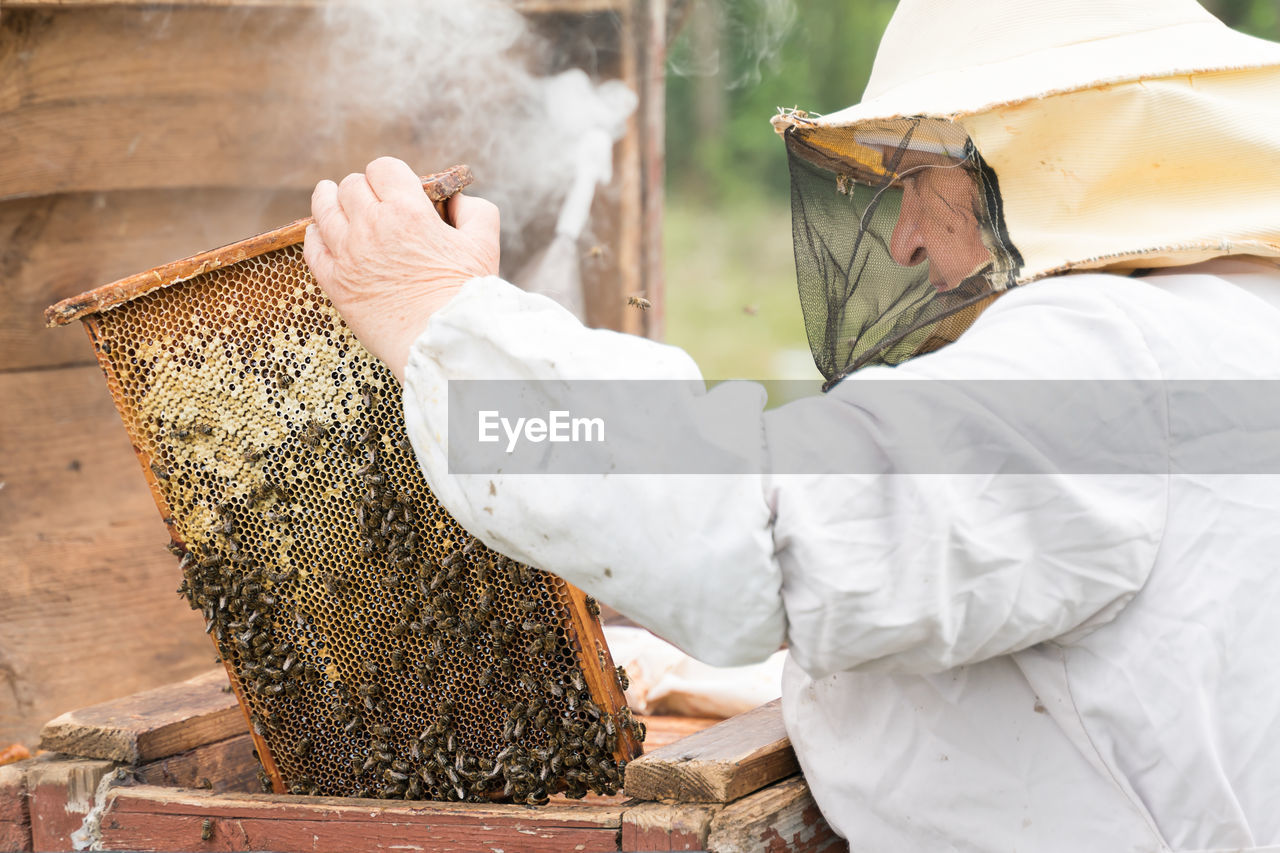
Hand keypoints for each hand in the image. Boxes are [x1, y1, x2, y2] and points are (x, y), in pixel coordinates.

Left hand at [304, 156, 499, 381]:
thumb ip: (474, 210)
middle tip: (368, 197)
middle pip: (351, 185)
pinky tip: (322, 233)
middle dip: (363, 188)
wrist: (442, 342)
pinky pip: (312, 246)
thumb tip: (456, 200)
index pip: (383, 168)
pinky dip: (316, 235)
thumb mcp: (484, 244)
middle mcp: (372, 226)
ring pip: (323, 208)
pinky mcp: (336, 283)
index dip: (388, 174)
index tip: (392, 185)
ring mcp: (349, 254)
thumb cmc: (466, 295)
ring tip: (330, 195)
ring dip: (328, 199)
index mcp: (408, 211)